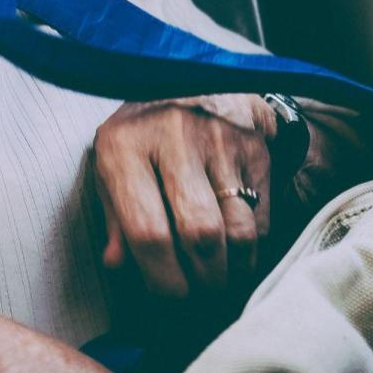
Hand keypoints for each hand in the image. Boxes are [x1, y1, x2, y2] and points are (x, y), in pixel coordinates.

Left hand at [94, 98, 274, 296]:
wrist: (193, 77)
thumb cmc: (141, 136)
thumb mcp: (111, 167)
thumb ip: (114, 218)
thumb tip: (117, 265)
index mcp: (124, 147)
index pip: (148, 232)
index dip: (162, 279)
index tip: (170, 296)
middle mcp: (173, 139)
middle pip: (199, 235)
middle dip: (203, 281)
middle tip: (199, 296)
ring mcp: (219, 141)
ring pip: (237, 231)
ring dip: (232, 271)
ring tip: (221, 280)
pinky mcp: (254, 147)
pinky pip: (261, 217)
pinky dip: (252, 248)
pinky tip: (238, 254)